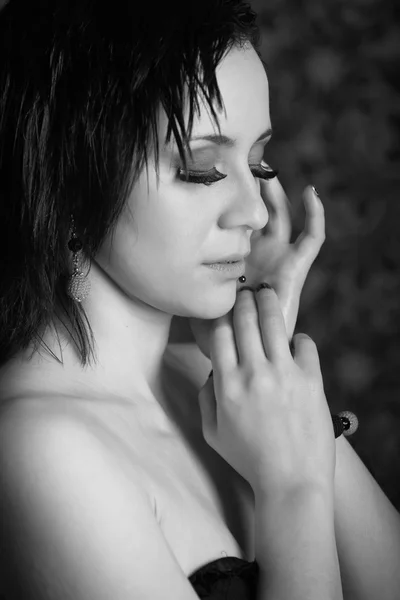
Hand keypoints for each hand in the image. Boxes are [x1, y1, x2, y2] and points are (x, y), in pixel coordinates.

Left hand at [189, 180, 324, 357]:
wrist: (239, 355)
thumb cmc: (216, 331)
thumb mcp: (190, 294)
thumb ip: (176, 275)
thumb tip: (145, 253)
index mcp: (235, 258)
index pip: (234, 221)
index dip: (226, 200)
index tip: (209, 176)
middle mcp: (257, 256)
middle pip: (257, 213)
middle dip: (250, 190)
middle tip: (238, 164)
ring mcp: (277, 261)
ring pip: (282, 218)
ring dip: (276, 194)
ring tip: (266, 169)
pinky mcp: (295, 269)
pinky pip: (313, 239)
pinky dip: (316, 215)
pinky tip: (311, 193)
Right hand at [198, 286, 335, 496]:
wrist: (291, 481)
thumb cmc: (249, 460)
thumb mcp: (212, 434)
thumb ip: (205, 399)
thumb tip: (212, 373)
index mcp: (226, 386)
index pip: (220, 335)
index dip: (220, 316)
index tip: (223, 309)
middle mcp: (254, 373)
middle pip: (245, 321)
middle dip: (243, 301)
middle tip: (244, 292)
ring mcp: (284, 375)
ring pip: (273, 324)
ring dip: (268, 303)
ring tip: (266, 293)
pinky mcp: (311, 380)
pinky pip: (305, 344)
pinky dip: (299, 339)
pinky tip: (295, 342)